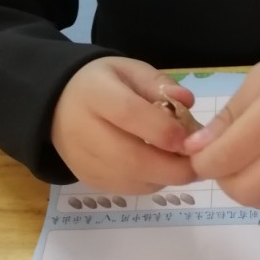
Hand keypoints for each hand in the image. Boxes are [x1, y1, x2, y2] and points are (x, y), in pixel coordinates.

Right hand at [51, 57, 197, 192]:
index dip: (162, 129)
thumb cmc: (104, 84)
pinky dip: (151, 182)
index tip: (189, 137)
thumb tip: (187, 101)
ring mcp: (84, 161)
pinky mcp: (89, 180)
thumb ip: (159, 84)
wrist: (59, 106)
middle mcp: (84, 130)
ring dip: (165, 176)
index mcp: (95, 94)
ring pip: (131, 179)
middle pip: (130, 157)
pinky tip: (161, 167)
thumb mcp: (130, 71)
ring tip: (184, 162)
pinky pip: (126, 189)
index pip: (128, 114)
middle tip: (200, 163)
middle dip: (171, 166)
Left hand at [183, 47, 259, 207]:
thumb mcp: (259, 80)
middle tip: (223, 156)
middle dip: (221, 176)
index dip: (201, 160)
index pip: (226, 157)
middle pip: (242, 188)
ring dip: (244, 185)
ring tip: (248, 159)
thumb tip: (194, 150)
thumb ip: (227, 117)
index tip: (197, 150)